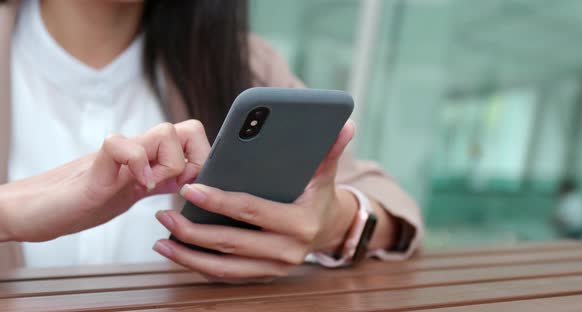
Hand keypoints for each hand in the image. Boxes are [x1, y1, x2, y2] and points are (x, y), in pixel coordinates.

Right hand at [0, 120, 209, 241]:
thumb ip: (160, 183)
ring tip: (150, 186)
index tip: (194, 188)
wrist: (36, 210)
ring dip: (169, 164)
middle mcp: (137, 150)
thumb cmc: (83, 202)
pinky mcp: (95, 167)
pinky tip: (134, 185)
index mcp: (149, 158)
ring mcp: (118, 155)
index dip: (203, 160)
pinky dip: (136, 164)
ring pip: (164, 132)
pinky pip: (121, 145)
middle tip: (177, 186)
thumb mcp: (133, 194)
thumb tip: (193, 184)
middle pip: (188, 128)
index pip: (192, 137)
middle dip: (195, 159)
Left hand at [153, 120, 357, 282]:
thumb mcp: (325, 173)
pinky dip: (198, 266)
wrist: (328, 229)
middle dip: (193, 230)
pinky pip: (225, 276)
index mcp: (300, 223)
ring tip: (161, 238)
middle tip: (164, 214)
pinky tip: (176, 252)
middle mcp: (287, 252)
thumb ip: (331, 149)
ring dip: (188, 255)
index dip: (219, 201)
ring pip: (224, 267)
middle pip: (231, 243)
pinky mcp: (262, 275)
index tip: (190, 187)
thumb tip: (346, 123)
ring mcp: (274, 268)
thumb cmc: (318, 195)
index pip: (252, 210)